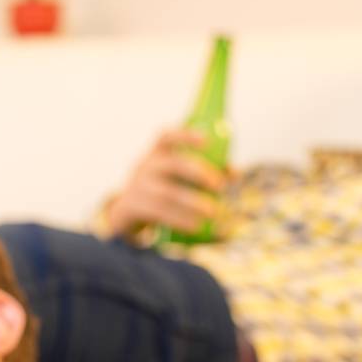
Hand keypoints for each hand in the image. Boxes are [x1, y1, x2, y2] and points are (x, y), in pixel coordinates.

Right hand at [104, 129, 227, 240]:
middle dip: (199, 173)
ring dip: (193, 202)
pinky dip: (179, 219)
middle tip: (220, 187)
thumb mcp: (175, 176)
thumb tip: (234, 174)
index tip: (206, 140)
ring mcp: (137, 186)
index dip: (185, 136)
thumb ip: (203, 171)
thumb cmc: (161, 188)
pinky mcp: (132, 207)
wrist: (126, 212)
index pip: (166, 136)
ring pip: (167, 193)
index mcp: (157, 153)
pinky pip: (158, 212)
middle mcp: (145, 166)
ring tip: (214, 212)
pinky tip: (195, 226)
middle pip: (173, 164)